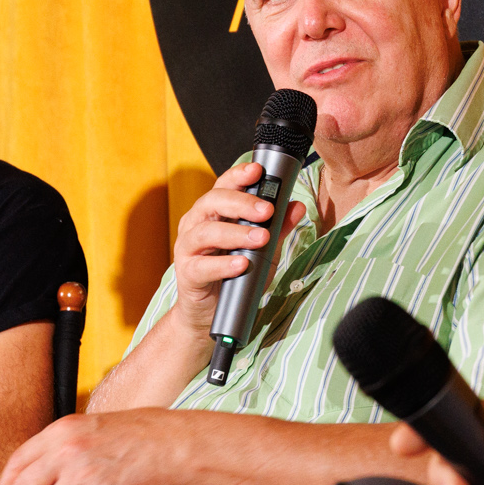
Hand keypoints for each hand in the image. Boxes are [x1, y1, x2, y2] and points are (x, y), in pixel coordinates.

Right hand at [168, 162, 307, 339]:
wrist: (212, 313)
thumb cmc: (236, 275)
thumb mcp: (263, 249)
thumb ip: (278, 228)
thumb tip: (296, 206)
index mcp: (213, 213)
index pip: (223, 185)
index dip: (238, 175)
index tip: (258, 170)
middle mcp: (196, 224)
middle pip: (212, 202)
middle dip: (242, 203)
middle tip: (267, 210)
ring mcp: (188, 248)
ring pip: (206, 232)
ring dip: (236, 233)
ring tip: (261, 238)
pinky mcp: (187, 274)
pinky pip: (202, 266)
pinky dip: (223, 264)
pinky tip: (242, 264)